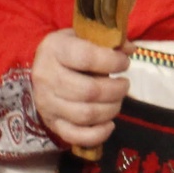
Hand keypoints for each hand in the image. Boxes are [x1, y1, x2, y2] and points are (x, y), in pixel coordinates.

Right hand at [32, 29, 129, 149]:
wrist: (43, 66)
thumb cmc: (71, 49)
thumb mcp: (86, 36)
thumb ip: (109, 40)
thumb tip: (130, 49)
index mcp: (55, 50)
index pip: (87, 58)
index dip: (113, 62)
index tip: (124, 63)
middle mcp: (46, 78)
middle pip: (89, 91)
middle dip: (116, 90)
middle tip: (124, 85)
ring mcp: (46, 104)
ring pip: (85, 115)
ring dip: (111, 110)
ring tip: (117, 100)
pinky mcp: (51, 123)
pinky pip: (75, 136)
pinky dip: (97, 134)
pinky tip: (109, 124)